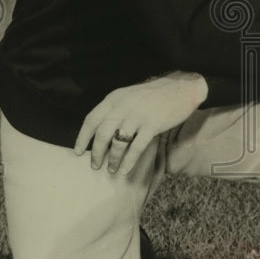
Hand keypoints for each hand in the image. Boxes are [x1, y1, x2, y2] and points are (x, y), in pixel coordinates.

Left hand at [74, 71, 207, 175]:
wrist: (181, 88)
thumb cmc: (154, 94)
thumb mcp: (129, 95)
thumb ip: (115, 109)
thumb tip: (101, 131)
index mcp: (114, 98)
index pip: (91, 119)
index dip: (83, 137)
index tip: (78, 151)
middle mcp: (123, 107)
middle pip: (102, 134)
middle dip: (96, 153)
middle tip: (94, 165)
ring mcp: (137, 116)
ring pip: (118, 143)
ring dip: (112, 159)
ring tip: (111, 170)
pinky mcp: (152, 126)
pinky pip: (136, 148)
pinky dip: (128, 162)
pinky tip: (124, 170)